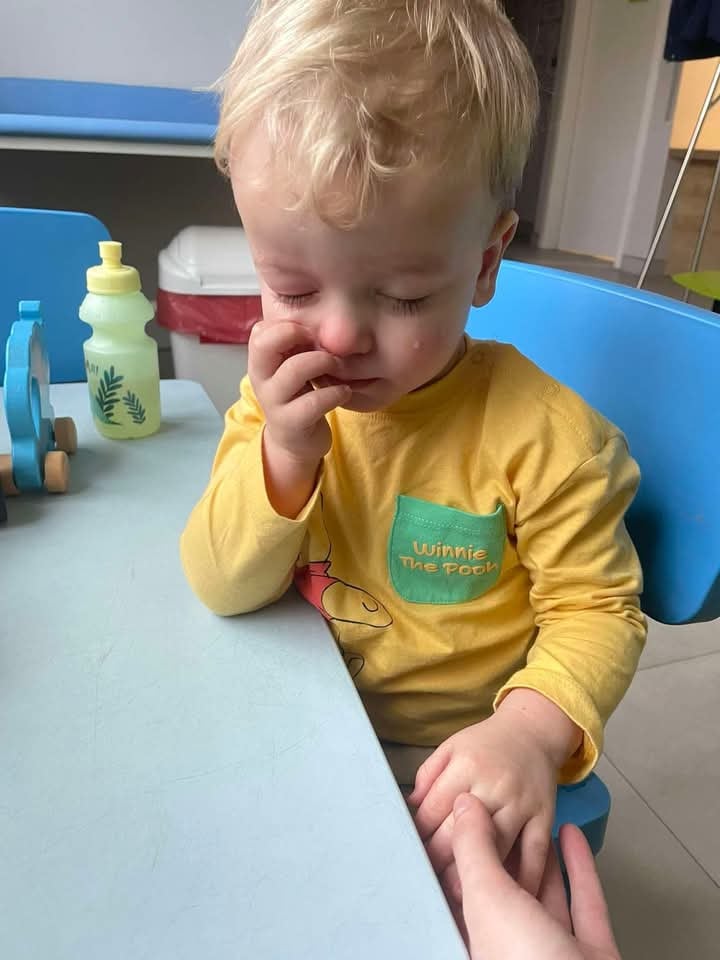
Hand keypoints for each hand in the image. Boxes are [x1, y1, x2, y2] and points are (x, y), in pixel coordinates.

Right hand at [248, 319, 350, 464]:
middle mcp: (261, 379)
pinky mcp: (291, 423)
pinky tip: (345, 391)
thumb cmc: (298, 396)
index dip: (287, 325)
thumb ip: (297, 346)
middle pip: (265, 344)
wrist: (295, 442)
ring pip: (294, 369)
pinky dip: (336, 392)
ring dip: (323, 362)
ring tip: (337, 366)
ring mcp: (274, 402)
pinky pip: (314, 401)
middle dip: (296, 334)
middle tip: (319, 342)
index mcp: (260, 362)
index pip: (261, 330)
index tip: (310, 334)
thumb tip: (321, 314)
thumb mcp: (292, 368)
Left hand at [409, 710, 556, 899]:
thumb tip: (409, 810)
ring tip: (456, 897)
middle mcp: (494, 785)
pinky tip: (506, 896)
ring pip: (496, 848)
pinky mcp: (544, 817)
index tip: (410, 854)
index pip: (434, 810)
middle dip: (440, 860)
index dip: (419, 835)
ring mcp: (521, 803)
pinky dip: (522, 879)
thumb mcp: (451, 747)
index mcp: (466, 766)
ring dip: (474, 876)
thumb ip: (427, 776)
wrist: (533, 731)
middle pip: (461, 832)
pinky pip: (535, 855)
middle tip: (426, 882)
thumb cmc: (486, 744)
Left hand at [453, 793, 620, 959]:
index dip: (466, 854)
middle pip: (509, 894)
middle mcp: (514, 949)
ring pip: (547, 898)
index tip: (468, 816)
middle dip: (508, 855)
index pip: (466, 892)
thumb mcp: (488, 900)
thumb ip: (474, 850)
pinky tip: (572, 836)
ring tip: (537, 823)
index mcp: (480, 943)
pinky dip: (579, 867)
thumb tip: (462, 806)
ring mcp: (556, 954)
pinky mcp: (593, 954)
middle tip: (505, 813)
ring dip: (544, 859)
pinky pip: (584, 903)